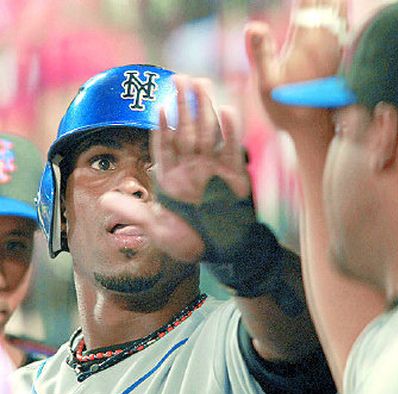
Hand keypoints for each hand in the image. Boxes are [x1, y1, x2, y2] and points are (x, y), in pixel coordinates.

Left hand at [100, 76, 250, 263]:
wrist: (220, 251)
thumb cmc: (188, 241)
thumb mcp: (157, 229)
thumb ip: (134, 212)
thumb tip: (105, 199)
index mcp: (172, 178)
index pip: (165, 146)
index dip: (163, 126)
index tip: (161, 105)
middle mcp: (191, 169)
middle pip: (187, 132)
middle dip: (184, 107)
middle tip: (182, 78)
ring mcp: (213, 169)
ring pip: (208, 134)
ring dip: (205, 109)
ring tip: (202, 84)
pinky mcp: (233, 174)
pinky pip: (230, 149)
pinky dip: (229, 131)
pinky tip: (227, 110)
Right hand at [245, 0, 346, 135]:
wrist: (312, 127)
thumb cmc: (286, 107)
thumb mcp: (266, 85)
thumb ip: (260, 53)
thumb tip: (252, 26)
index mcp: (304, 41)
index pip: (307, 1)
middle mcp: (324, 39)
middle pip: (326, 1)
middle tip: (302, 2)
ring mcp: (334, 46)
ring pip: (338, 8)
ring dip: (325, 3)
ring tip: (310, 3)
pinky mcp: (338, 54)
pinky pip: (342, 21)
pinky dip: (334, 11)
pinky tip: (327, 12)